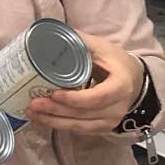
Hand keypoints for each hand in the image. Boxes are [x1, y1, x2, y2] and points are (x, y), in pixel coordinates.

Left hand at [24, 31, 147, 135]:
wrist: (133, 80)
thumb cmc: (115, 61)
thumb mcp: (102, 48)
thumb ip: (80, 42)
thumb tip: (52, 34)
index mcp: (121, 85)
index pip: (97, 97)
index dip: (75, 99)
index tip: (54, 93)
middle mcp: (118, 107)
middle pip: (84, 114)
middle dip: (56, 111)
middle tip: (33, 104)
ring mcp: (110, 121)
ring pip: (79, 126)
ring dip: (53, 121)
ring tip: (31, 112)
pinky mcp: (102, 128)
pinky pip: (78, 130)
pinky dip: (59, 125)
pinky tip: (42, 118)